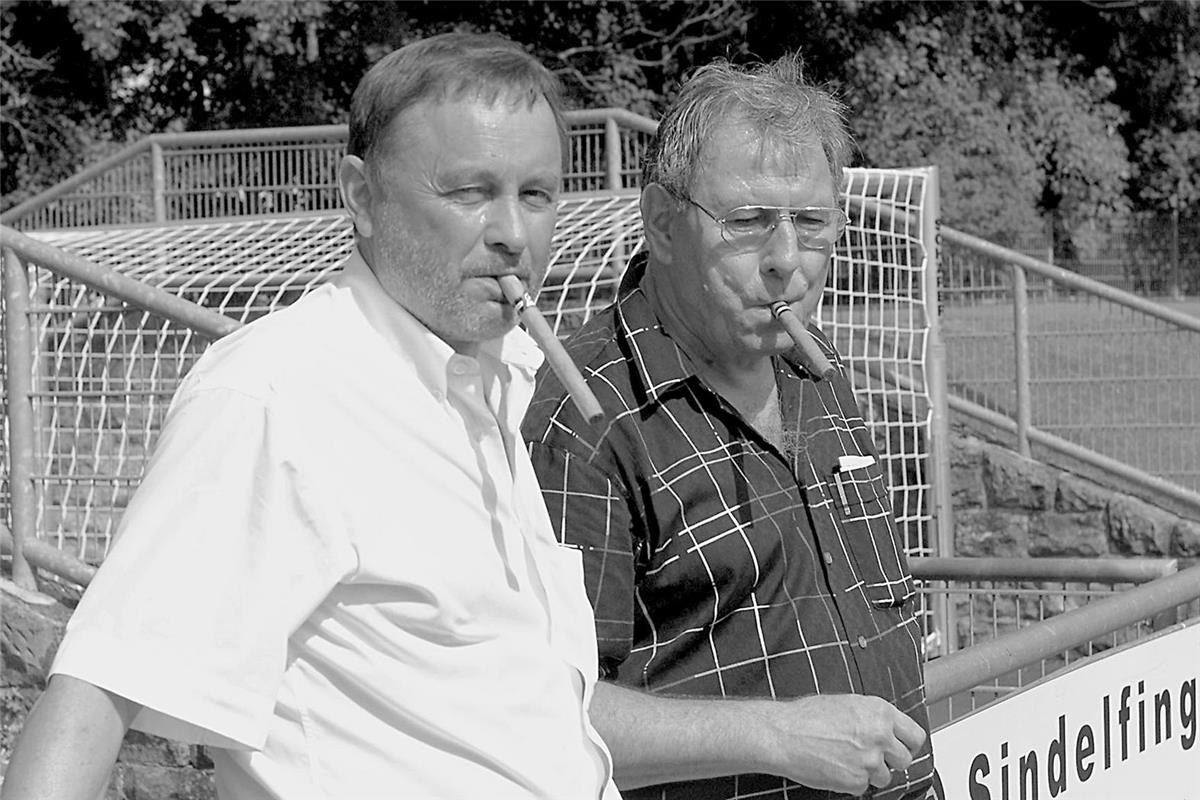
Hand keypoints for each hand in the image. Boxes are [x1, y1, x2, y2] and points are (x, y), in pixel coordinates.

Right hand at [756, 693, 926, 795]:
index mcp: (880, 712)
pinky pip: (864, 786)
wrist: (784, 734)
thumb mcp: (847, 703)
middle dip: (890, 760)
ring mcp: (870, 761)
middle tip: (872, 755)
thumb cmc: (807, 716)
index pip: (915, 735)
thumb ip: (872, 717)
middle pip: (905, 759)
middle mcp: (879, 736)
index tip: (900, 746)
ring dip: (870, 772)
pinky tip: (836, 766)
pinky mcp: (857, 781)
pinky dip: (852, 780)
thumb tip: (886, 729)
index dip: (907, 743)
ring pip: (885, 777)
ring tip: (847, 759)